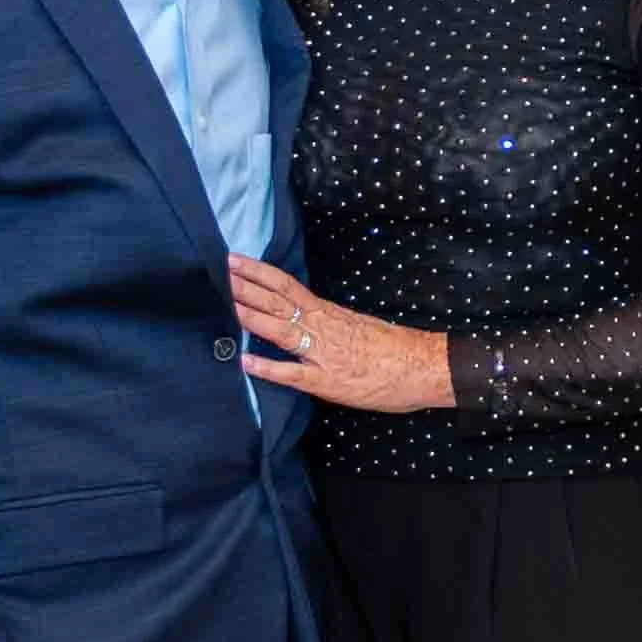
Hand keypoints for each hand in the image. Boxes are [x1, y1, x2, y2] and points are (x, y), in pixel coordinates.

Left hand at [229, 254, 453, 412]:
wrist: (422, 366)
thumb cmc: (393, 348)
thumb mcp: (356, 325)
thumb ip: (327, 322)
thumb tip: (301, 316)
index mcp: (328, 313)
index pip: (286, 286)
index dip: (258, 273)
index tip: (234, 260)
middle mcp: (322, 327)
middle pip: (278, 302)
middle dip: (246, 288)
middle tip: (218, 272)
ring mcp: (323, 354)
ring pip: (281, 330)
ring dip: (252, 316)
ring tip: (226, 303)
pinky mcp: (328, 382)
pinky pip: (293, 374)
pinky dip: (268, 368)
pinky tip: (246, 363)